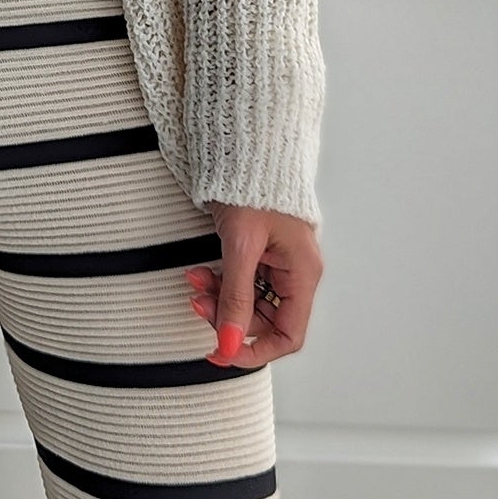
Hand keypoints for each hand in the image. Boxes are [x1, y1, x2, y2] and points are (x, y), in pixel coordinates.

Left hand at [185, 201, 322, 367]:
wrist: (246, 147)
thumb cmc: (253, 187)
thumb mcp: (241, 245)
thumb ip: (236, 297)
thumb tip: (229, 345)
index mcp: (303, 273)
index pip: (288, 335)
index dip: (256, 351)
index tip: (223, 352)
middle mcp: (295, 272)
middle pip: (264, 320)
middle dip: (228, 317)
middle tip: (197, 302)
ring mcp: (277, 263)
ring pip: (248, 301)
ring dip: (219, 298)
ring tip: (194, 281)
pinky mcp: (260, 253)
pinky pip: (241, 281)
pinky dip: (219, 282)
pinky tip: (199, 272)